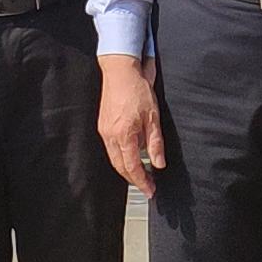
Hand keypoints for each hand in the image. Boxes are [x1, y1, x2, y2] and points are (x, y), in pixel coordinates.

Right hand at [98, 53, 166, 190]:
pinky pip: (111, 148)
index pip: (132, 167)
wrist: (120, 71)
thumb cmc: (137, 90)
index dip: (142, 181)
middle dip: (134, 179)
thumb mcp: (153, 117)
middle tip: (147, 186)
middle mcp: (110, 136)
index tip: (151, 190)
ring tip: (141, 174)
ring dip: (126, 168)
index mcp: (124, 135)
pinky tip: (131, 155)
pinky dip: (121, 156)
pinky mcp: (103, 126)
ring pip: (114, 158)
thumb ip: (155, 143)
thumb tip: (159, 164)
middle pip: (120, 166)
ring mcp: (104, 131)